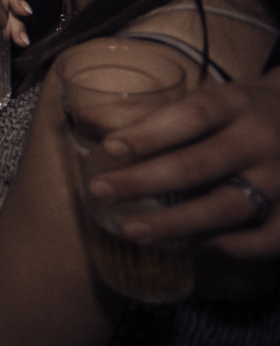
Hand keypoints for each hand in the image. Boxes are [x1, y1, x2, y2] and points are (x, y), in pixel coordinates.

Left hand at [86, 73, 279, 258]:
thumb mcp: (207, 99)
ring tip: (132, 231)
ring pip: (226, 207)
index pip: (191, 117)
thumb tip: (85, 117)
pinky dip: (229, 246)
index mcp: (235, 105)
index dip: (150, 133)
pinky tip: (193, 244)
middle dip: (145, 181)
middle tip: (101, 191)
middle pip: (199, 165)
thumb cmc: (237, 114)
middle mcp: (260, 141)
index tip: (110, 146)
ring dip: (176, 223)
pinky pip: (264, 239)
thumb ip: (157, 113)